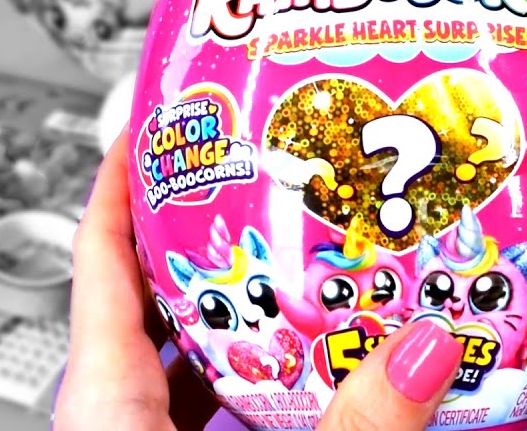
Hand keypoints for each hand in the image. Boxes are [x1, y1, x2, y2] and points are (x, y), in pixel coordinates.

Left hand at [53, 134, 463, 430]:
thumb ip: (356, 425)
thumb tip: (427, 350)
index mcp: (104, 409)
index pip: (99, 260)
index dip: (121, 183)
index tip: (155, 125)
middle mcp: (113, 419)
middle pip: (147, 294)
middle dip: (206, 232)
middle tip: (263, 183)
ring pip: (185, 350)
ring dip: (240, 306)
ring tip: (305, 263)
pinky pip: (210, 398)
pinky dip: (257, 369)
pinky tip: (310, 364)